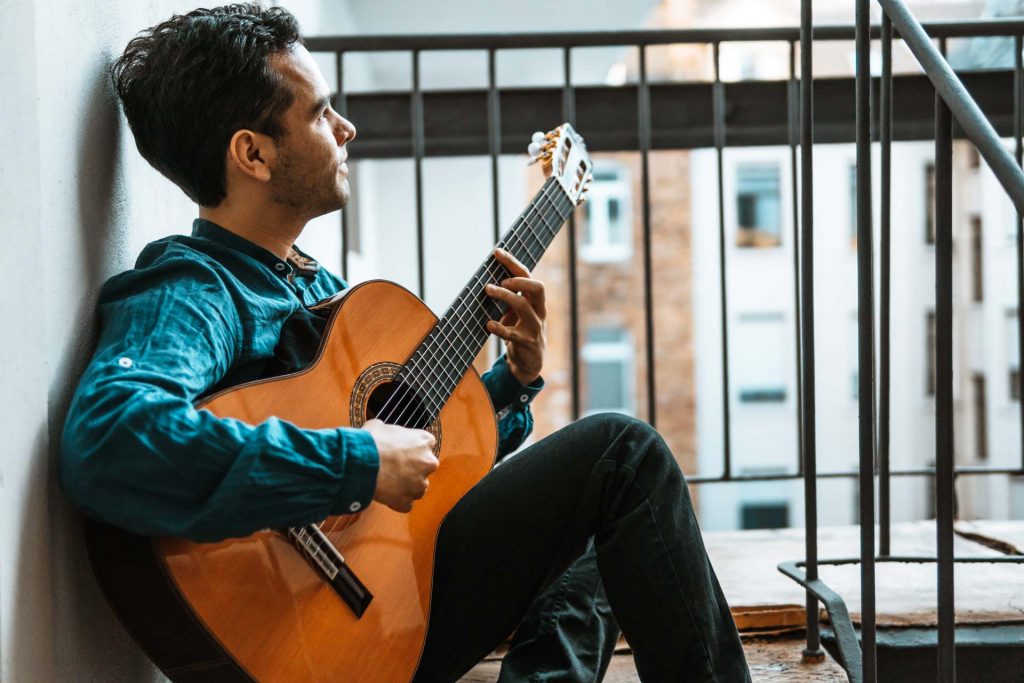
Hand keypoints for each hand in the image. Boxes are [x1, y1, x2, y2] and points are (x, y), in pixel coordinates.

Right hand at [363, 418, 437, 512]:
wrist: (361, 463)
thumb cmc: (371, 442)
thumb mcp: (380, 426)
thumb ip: (391, 432)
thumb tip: (382, 430)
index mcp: (424, 441)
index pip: (426, 444)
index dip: (412, 448)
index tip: (402, 450)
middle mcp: (428, 462)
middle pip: (425, 467)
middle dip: (412, 468)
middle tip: (394, 467)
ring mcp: (419, 484)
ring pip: (417, 487)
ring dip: (406, 486)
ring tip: (388, 482)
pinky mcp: (407, 501)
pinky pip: (405, 504)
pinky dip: (397, 501)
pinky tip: (385, 494)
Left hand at [484, 247, 545, 385]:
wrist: (530, 363)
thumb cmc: (521, 332)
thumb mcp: (517, 314)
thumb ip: (510, 297)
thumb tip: (488, 278)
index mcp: (536, 302)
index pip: (529, 276)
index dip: (513, 263)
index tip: (497, 252)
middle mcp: (539, 312)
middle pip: (537, 287)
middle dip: (518, 280)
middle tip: (500, 280)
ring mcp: (534, 327)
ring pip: (523, 306)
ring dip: (504, 296)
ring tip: (488, 290)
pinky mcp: (526, 343)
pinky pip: (512, 333)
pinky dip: (499, 327)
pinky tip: (488, 324)